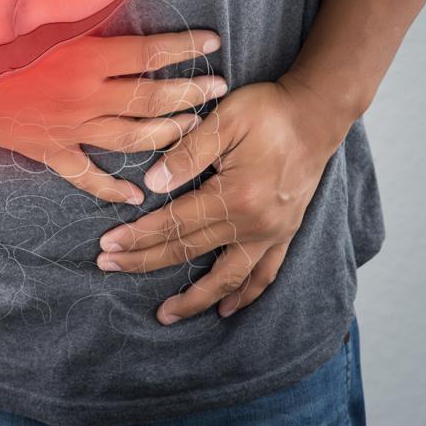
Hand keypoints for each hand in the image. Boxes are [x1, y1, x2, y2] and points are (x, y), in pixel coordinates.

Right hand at [0, 0, 226, 204]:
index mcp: (84, 55)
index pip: (150, 54)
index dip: (185, 49)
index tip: (212, 44)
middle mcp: (84, 96)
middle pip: (152, 99)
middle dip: (190, 93)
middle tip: (218, 88)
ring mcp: (68, 128)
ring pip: (131, 138)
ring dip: (167, 134)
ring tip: (192, 127)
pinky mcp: (48, 150)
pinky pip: (86, 177)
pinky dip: (111, 188)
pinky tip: (134, 196)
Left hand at [94, 73, 353, 322]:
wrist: (317, 114)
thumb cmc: (269, 111)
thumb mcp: (225, 119)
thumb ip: (187, 153)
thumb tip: (151, 185)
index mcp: (235, 195)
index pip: (174, 223)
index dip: (138, 235)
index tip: (108, 245)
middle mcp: (254, 223)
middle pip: (189, 250)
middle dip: (144, 261)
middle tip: (109, 266)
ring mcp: (272, 233)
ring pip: (227, 277)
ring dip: (194, 299)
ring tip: (165, 314)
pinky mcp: (285, 233)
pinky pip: (264, 274)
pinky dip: (244, 295)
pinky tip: (225, 308)